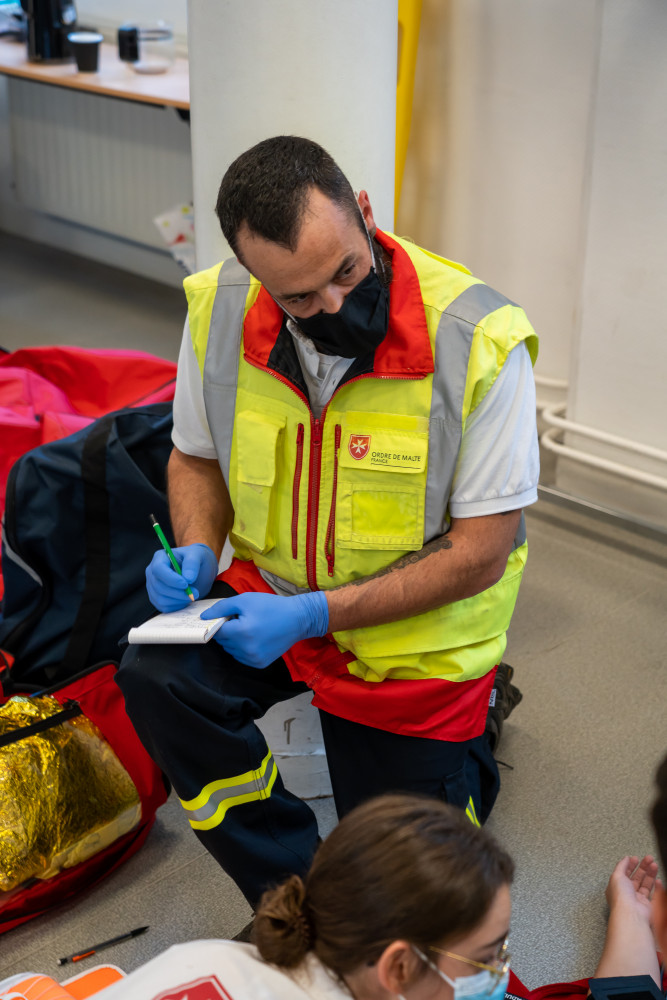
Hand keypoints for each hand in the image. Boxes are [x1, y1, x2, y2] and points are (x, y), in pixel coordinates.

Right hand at [146, 543, 218, 611]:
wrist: (196, 571)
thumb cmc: (195, 560)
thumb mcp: (197, 555)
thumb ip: (192, 564)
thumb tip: (188, 578)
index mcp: (160, 557)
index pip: (158, 569)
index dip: (171, 578)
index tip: (186, 584)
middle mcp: (152, 572)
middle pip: (159, 586)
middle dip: (178, 592)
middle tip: (195, 593)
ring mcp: (152, 586)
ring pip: (161, 599)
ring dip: (179, 600)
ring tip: (192, 595)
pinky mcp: (156, 598)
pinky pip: (164, 607)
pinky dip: (177, 606)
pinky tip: (185, 599)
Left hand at [201, 591, 328, 667]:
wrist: (298, 619)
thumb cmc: (271, 606)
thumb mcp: (245, 600)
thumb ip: (221, 608)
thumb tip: (203, 617)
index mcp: (241, 632)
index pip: (216, 631)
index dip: (220, 622)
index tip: (228, 616)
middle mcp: (245, 649)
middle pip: (223, 642)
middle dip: (228, 631)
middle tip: (242, 620)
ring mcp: (253, 659)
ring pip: (231, 650)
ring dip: (234, 640)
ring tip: (249, 628)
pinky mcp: (259, 664)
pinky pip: (241, 657)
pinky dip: (243, 648)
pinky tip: (254, 638)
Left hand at [606, 855, 659, 923]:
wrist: (631, 914)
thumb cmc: (621, 896)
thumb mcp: (616, 876)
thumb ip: (621, 866)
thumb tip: (625, 858)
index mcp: (617, 887)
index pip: (624, 873)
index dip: (630, 865)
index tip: (636, 858)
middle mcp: (627, 893)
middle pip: (636, 877)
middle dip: (643, 867)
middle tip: (649, 859)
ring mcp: (637, 900)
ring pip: (645, 884)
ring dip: (650, 874)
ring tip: (654, 864)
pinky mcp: (647, 906)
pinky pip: (653, 895)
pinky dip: (657, 887)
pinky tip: (658, 880)